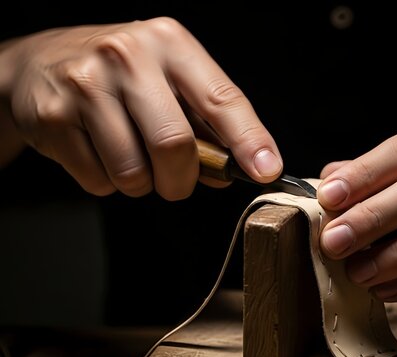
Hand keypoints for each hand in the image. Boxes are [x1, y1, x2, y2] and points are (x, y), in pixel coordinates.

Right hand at [1, 17, 281, 199]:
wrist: (39, 63)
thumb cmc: (121, 76)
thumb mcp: (168, 79)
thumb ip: (204, 123)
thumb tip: (235, 171)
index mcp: (170, 42)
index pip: (220, 98)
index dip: (248, 140)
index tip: (267, 171)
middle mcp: (128, 55)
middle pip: (174, 144)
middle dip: (182, 180)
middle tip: (177, 182)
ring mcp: (86, 84)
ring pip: (134, 171)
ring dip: (142, 184)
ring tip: (131, 158)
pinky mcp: (53, 116)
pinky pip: (99, 180)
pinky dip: (108, 183)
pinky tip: (99, 153)